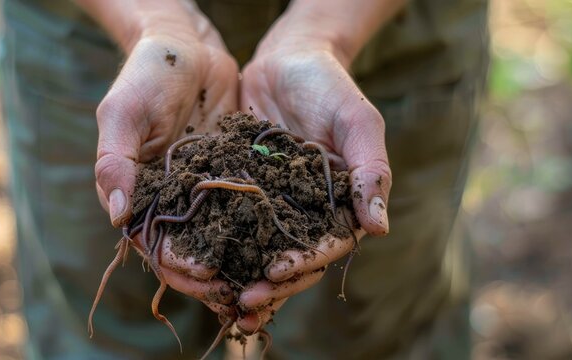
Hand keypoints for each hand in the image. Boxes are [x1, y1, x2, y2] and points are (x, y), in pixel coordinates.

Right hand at [90, 2, 238, 306]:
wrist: (188, 45)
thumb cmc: (147, 74)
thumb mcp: (124, 113)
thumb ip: (116, 162)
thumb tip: (117, 219)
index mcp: (137, 194)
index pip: (153, 245)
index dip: (177, 266)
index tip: (204, 276)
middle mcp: (169, 200)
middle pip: (189, 254)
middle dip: (212, 279)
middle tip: (242, 295)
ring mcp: (202, 191)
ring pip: (220, 241)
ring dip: (238, 266)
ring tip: (267, 285)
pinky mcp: (232, 176)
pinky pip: (245, 211)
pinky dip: (260, 233)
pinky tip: (283, 248)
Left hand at [235, 19, 392, 332]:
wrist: (287, 59)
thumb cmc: (331, 86)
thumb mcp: (357, 123)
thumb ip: (370, 172)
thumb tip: (379, 229)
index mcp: (337, 207)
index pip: (324, 247)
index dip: (303, 265)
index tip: (277, 273)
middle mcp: (302, 214)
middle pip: (288, 261)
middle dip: (270, 285)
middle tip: (244, 302)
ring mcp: (269, 206)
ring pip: (255, 252)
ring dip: (239, 278)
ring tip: (220, 299)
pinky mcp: (238, 192)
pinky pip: (225, 224)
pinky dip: (213, 245)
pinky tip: (192, 260)